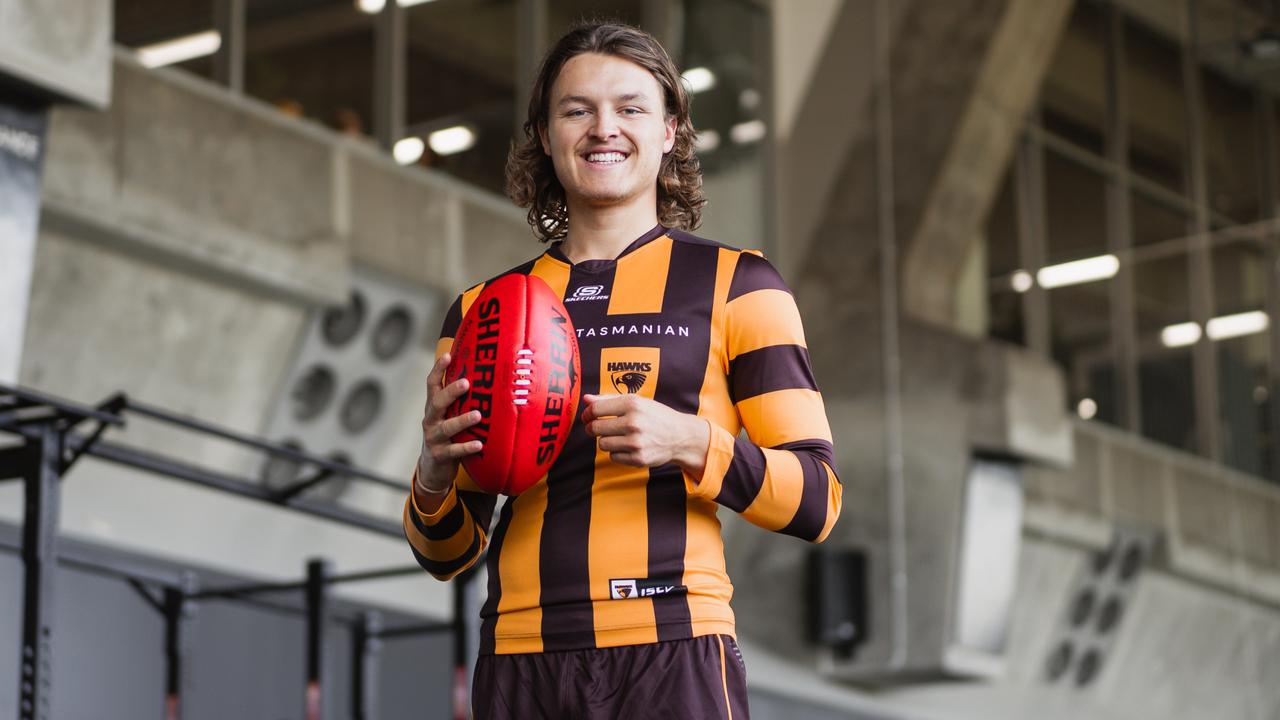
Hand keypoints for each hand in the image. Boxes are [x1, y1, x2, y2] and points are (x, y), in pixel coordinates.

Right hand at [415, 352, 483, 506]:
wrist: (432, 469)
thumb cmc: (447, 436)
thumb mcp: (449, 416)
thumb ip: (460, 401)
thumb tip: (485, 379)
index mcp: (433, 407)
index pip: (432, 384)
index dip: (438, 370)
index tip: (448, 355)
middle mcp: (431, 420)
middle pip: (437, 402)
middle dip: (451, 392)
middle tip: (466, 383)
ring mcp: (434, 438)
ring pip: (446, 427)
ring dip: (462, 420)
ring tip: (478, 415)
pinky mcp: (440, 455)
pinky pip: (454, 451)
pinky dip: (466, 447)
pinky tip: (479, 444)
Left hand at [581, 393, 709, 473]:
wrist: (681, 436)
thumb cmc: (656, 416)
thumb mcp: (637, 402)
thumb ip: (610, 399)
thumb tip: (586, 399)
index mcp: (632, 404)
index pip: (596, 409)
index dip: (587, 414)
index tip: (587, 417)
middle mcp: (633, 423)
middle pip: (596, 428)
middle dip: (594, 428)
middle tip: (600, 428)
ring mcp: (636, 442)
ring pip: (602, 444)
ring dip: (606, 441)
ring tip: (619, 437)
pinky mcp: (638, 459)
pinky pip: (613, 457)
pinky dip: (617, 452)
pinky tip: (628, 447)